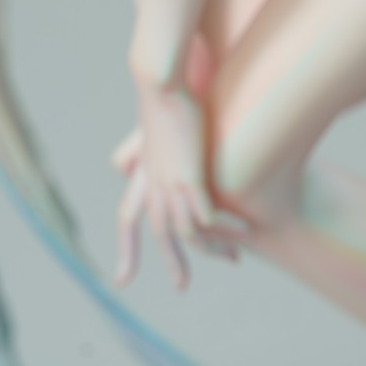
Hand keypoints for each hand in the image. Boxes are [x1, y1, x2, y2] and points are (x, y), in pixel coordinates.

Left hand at [112, 84, 240, 289]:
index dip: (126, 247)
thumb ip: (146, 143)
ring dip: (210, 248)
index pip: (127, 216)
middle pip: (157, 234)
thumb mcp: (154, 120)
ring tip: (234, 258)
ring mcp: (169, 183)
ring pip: (185, 231)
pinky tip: (244, 231)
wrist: (162, 77)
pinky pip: (205, 217)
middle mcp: (151, 183)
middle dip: (170, 263)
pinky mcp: (190, 178)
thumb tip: (136, 152)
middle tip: (181, 288)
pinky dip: (223, 229)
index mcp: (143, 172)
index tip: (121, 279)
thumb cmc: (164, 90)